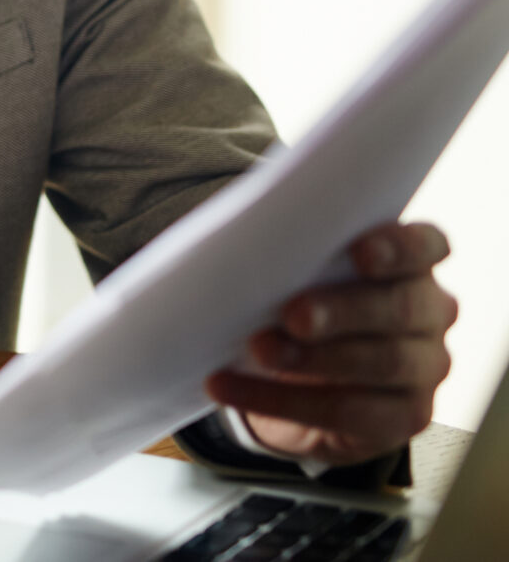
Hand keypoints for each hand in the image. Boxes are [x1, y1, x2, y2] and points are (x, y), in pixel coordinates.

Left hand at [206, 220, 456, 466]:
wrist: (299, 381)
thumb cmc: (299, 304)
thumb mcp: (297, 277)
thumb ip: (294, 260)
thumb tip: (242, 254)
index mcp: (410, 265)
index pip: (426, 246)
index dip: (400, 247)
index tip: (360, 252)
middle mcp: (431, 314)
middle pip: (400, 308)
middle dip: (342, 310)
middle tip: (291, 315)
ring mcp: (425, 368)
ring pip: (382, 362)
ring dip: (313, 358)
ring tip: (260, 349)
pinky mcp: (404, 418)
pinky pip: (347, 412)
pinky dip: (282, 400)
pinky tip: (233, 387)